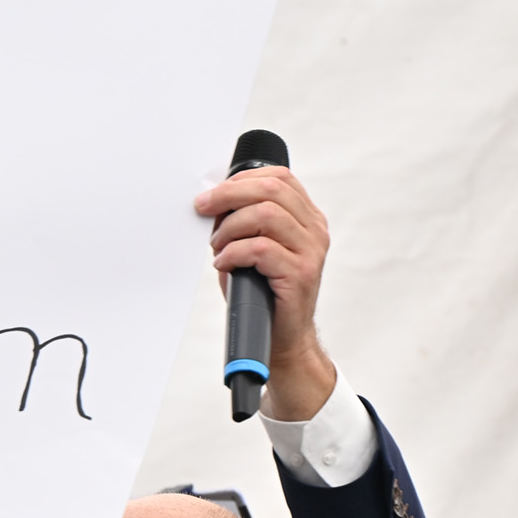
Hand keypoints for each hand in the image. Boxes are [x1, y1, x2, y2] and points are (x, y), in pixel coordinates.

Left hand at [195, 166, 336, 420]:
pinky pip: (261, 249)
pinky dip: (234, 253)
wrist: (282, 339)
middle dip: (229, 195)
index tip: (212, 195)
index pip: (280, 178)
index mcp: (306, 218)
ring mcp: (311, 251)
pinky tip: (224, 264)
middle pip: (272, 190)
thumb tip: (210, 203)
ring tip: (217, 246)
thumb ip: (243, 222)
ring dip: (230, 228)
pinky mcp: (300, 274)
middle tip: (203, 209)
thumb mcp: (253, 250)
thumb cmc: (264, 294)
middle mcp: (314, 231)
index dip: (241, 180)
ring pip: (266, 215)